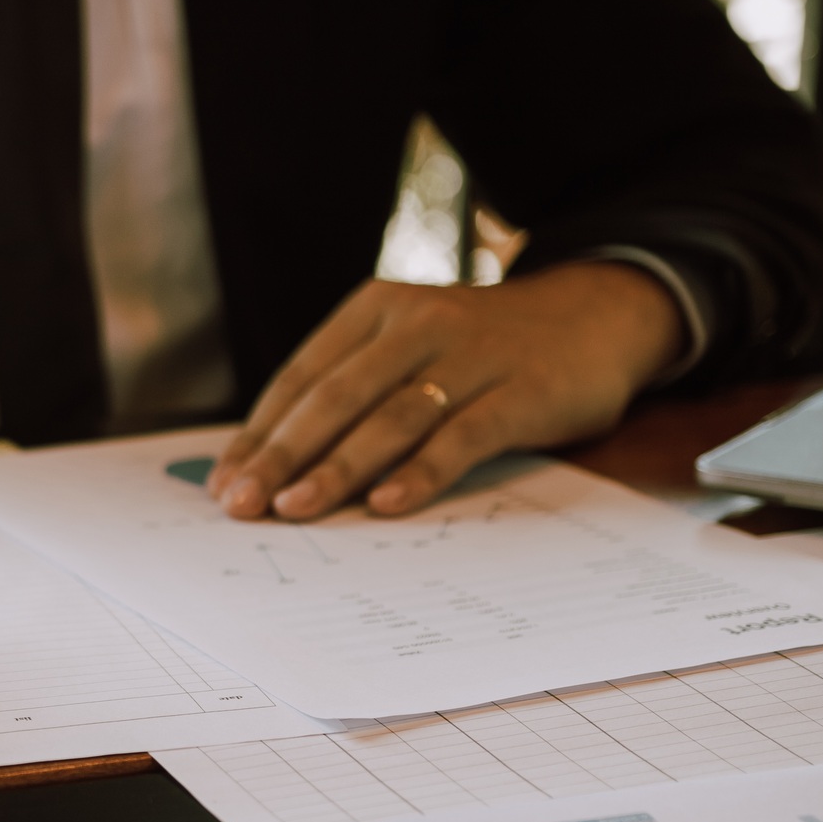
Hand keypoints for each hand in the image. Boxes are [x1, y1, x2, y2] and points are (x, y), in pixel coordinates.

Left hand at [206, 261, 685, 520]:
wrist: (598, 314)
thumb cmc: (482, 349)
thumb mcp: (410, 350)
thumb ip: (353, 395)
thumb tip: (272, 468)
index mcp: (376, 311)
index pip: (301, 378)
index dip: (259, 434)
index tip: (223, 484)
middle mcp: (417, 325)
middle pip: (334, 399)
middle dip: (281, 457)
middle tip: (242, 505)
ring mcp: (471, 356)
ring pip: (389, 418)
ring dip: (336, 469)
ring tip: (294, 510)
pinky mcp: (522, 391)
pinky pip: (462, 436)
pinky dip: (421, 471)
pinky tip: (385, 505)